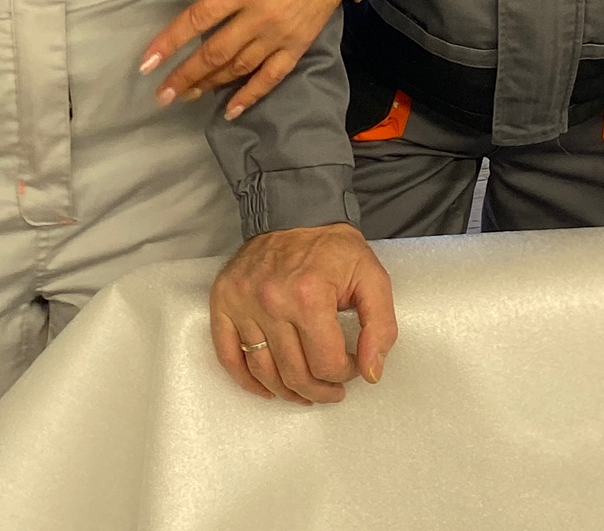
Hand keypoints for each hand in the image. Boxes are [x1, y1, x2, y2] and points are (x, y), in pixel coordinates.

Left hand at [142, 0, 379, 119]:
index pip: (199, 19)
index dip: (170, 41)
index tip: (147, 62)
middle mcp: (261, 16)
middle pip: (214, 52)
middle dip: (184, 75)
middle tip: (161, 94)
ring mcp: (280, 35)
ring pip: (238, 67)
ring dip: (209, 85)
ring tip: (185, 97)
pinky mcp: (298, 46)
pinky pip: (271, 77)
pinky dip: (251, 95)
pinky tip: (231, 109)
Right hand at [210, 222, 397, 403]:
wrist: (294, 212)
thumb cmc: (333, 248)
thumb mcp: (372, 277)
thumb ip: (380, 326)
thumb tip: (371, 373)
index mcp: (309, 295)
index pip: (327, 363)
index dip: (345, 374)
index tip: (352, 366)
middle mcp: (271, 301)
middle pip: (295, 374)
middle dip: (320, 390)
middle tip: (332, 389)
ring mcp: (242, 303)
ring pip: (264, 372)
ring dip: (288, 392)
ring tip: (307, 391)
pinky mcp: (222, 302)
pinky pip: (229, 357)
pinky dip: (247, 381)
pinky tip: (268, 387)